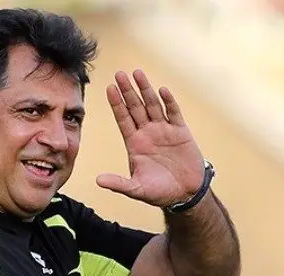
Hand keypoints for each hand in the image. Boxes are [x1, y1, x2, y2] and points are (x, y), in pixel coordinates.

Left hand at [97, 69, 204, 207]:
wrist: (185, 194)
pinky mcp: (181, 132)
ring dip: (145, 90)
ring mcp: (164, 130)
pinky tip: (162, 90)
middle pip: (135, 107)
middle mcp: (147, 133)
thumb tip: (97, 180)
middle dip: (127, 91)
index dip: (116, 104)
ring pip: (153, 105)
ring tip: (137, 73)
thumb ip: (118, 183)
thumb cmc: (159, 192)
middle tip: (119, 74)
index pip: (123, 119)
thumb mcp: (136, 189)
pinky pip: (174, 113)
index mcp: (134, 143)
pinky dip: (169, 102)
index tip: (109, 88)